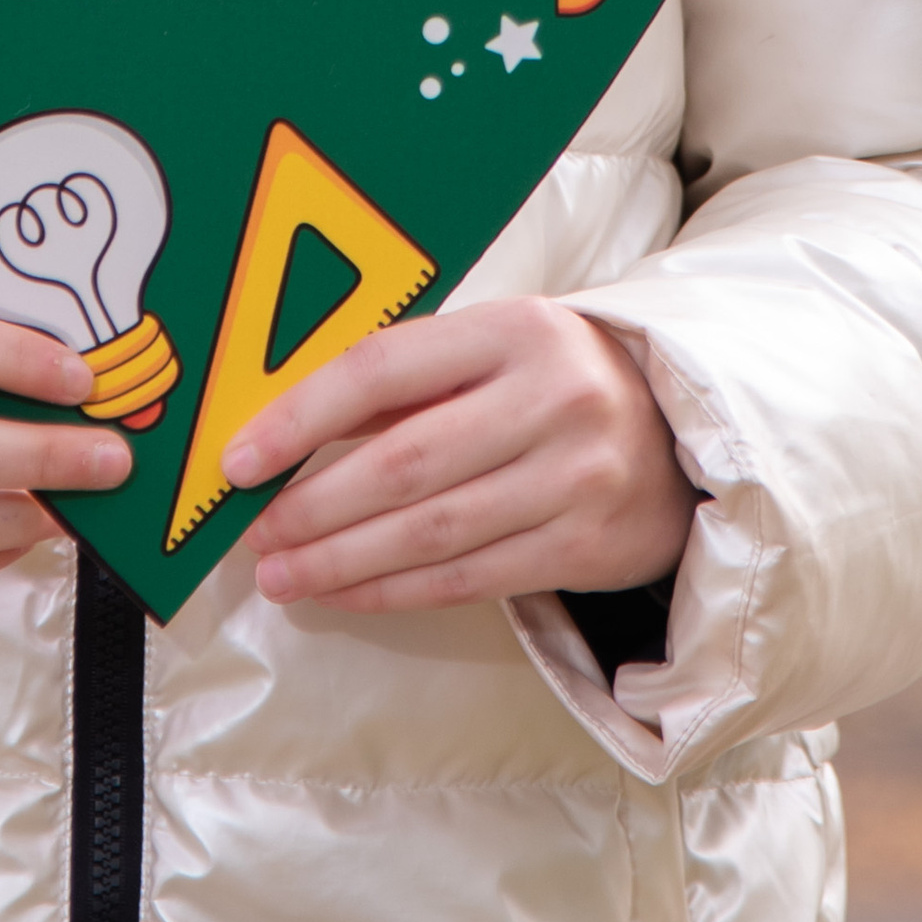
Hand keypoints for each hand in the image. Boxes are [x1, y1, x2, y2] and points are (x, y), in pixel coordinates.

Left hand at [229, 299, 697, 616]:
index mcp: (513, 329)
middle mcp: (548, 399)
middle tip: (254, 533)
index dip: (302, 416)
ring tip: (281, 576)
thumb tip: (289, 426)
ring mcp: (573, 477)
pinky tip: (345, 592)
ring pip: (431, 531)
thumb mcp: (495, 348)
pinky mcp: (585, 546)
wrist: (681, 433)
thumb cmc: (557, 380)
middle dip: (314, 505)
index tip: (240, 458)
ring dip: (343, 560)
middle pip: (403, 463)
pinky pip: (469, 577)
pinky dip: (396, 589)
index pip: (385, 368)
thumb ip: (411, 380)